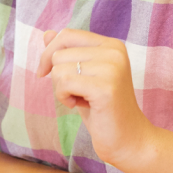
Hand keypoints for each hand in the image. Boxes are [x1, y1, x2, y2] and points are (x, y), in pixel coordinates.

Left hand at [37, 29, 154, 167]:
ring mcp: (112, 68)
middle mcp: (114, 51)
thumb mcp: (81, 76)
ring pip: (58, 69)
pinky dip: (64, 98)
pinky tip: (81, 106)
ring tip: (82, 100)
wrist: (128, 139)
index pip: (67, 35)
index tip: (44, 72)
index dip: (48, 53)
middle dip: (57, 76)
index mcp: (111, 45)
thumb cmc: (101, 107)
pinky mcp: (106, 87)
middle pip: (59, 53)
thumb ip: (67, 52)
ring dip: (61, 89)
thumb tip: (46, 33)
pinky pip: (64, 83)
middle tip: (77, 93)